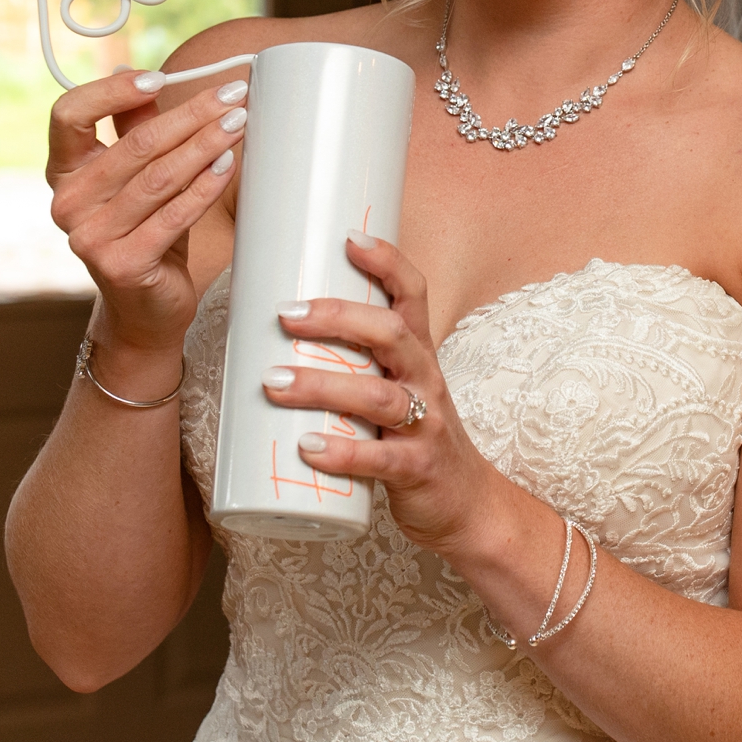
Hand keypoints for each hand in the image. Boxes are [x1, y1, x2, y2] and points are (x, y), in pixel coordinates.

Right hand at [46, 69, 247, 359]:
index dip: (110, 90)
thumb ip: (133, 129)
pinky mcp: (122, 264)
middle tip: (231, 94)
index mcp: (64, 173)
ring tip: (237, 122)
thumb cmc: (144, 232)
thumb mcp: (137, 177)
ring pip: (159, 176)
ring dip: (205, 144)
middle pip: (134, 144)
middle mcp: (68, 203)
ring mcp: (90, 237)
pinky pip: (174, 215)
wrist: (143, 309)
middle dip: (191, 114)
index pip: (68, 115)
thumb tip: (144, 75)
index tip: (157, 79)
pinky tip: (227, 164)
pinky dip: (204, 187)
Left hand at [263, 235, 498, 555]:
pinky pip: (381, 458)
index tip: (348, 237)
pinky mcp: (418, 470)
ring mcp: (426, 425)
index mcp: (420, 353)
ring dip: (323, 385)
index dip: (387, 261)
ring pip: (378, 396)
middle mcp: (427, 380)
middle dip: (338, 318)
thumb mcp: (397, 386)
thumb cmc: (416, 435)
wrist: (468, 504)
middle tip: (285, 314)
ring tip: (274, 382)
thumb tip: (274, 334)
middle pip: (391, 334)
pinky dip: (343, 452)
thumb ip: (353, 361)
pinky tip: (307, 448)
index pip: (414, 293)